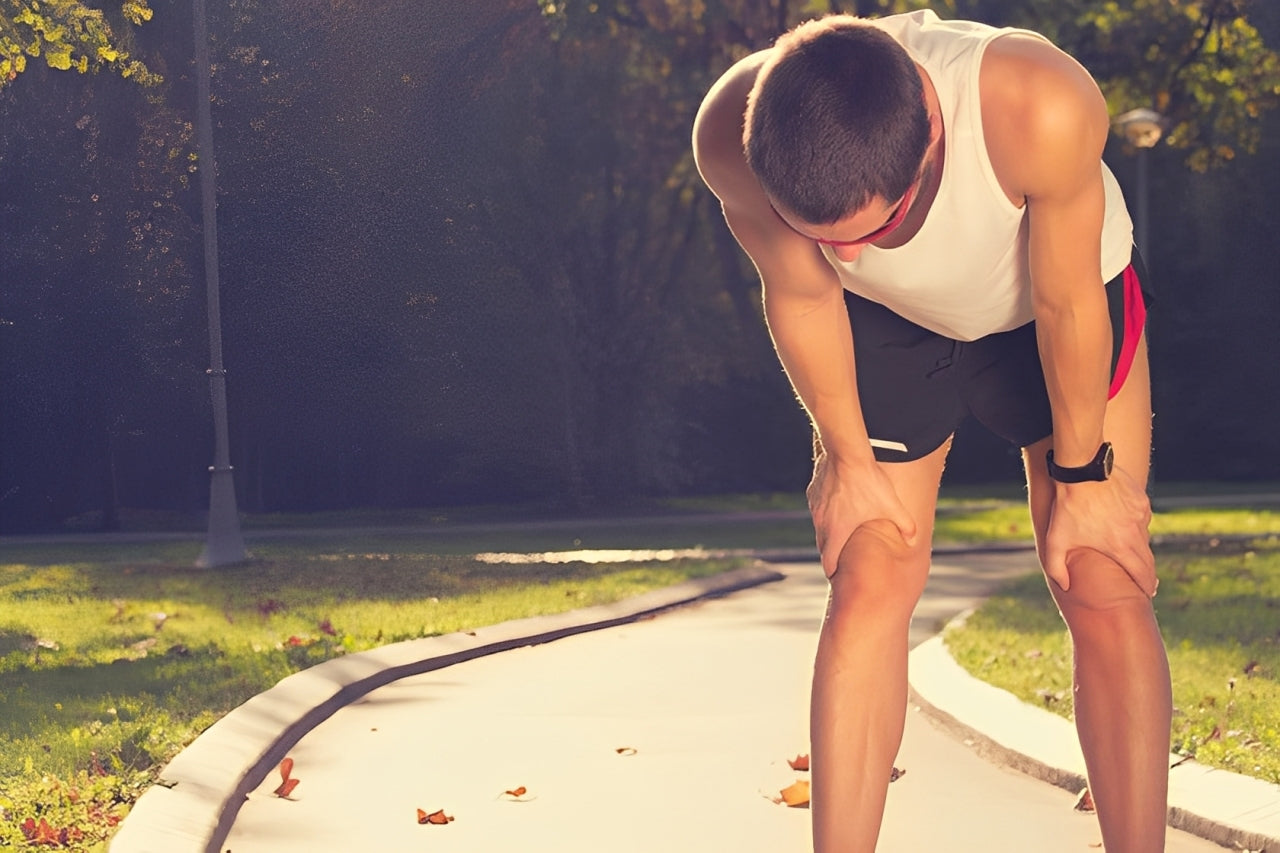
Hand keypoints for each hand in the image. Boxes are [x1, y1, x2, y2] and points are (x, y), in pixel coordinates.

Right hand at [807, 451, 916, 577]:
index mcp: (837, 532)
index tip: (838, 578)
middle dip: (832, 556)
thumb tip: (915, 539)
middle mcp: (822, 523)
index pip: (829, 562)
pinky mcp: (813, 492)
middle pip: (823, 547)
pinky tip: (839, 505)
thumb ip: (905, 525)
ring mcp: (815, 507)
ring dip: (829, 533)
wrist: (847, 452)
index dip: (834, 572)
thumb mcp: (892, 506)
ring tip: (842, 532)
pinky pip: (819, 509)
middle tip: (842, 561)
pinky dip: (826, 513)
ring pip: (819, 527)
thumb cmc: (869, 482)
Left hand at [1043, 465, 1155, 595]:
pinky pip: (1141, 516)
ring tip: (1127, 550)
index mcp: (1120, 546)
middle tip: (1147, 581)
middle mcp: (1136, 532)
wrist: (1081, 469)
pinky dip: (1134, 523)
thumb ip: (1056, 567)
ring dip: (1138, 545)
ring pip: (1144, 536)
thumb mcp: (1055, 540)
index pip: (1142, 573)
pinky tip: (1122, 523)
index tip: (1149, 593)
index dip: (1146, 586)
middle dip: (1147, 572)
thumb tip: (1064, 586)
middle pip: (1148, 558)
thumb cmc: (1067, 506)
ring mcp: (1140, 514)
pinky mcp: (1140, 499)